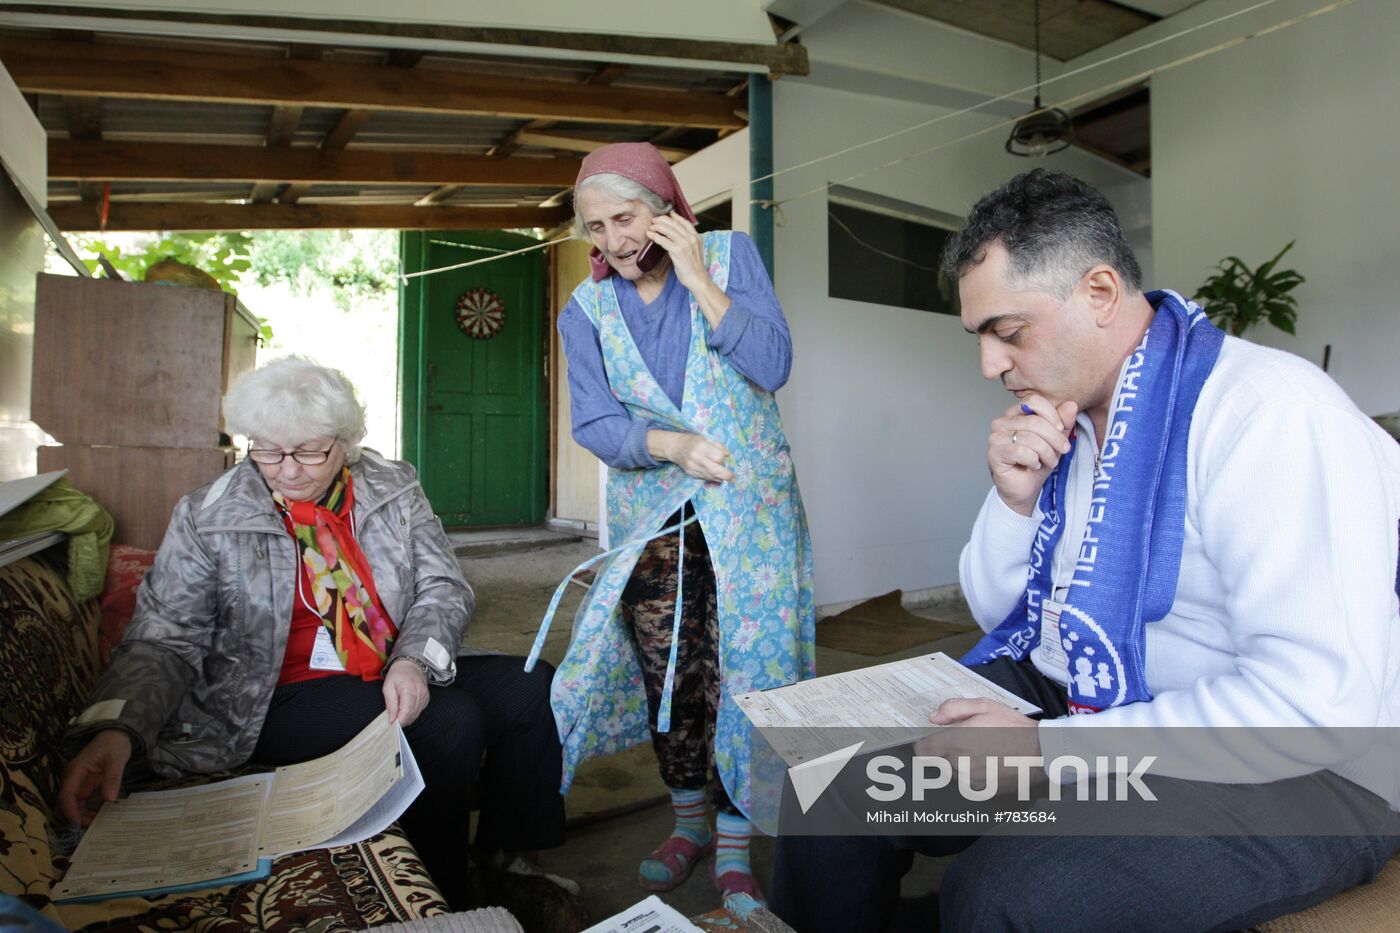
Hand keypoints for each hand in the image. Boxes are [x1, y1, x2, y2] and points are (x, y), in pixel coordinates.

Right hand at [56, 729, 131, 826]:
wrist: (116, 734)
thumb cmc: (114, 743)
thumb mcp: (117, 759)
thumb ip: (112, 778)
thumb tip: (108, 799)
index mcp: (76, 770)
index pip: (67, 795)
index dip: (70, 811)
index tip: (78, 824)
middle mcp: (73, 778)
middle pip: (67, 803)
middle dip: (76, 817)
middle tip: (93, 826)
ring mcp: (78, 782)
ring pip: (73, 804)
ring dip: (82, 816)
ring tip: (98, 823)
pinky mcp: (85, 785)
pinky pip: (82, 801)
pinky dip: (88, 810)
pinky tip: (99, 816)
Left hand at [383, 658, 429, 726]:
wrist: (411, 665)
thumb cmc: (398, 675)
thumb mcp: (388, 687)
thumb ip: (390, 704)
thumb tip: (392, 719)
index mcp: (409, 689)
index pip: (407, 711)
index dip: (400, 720)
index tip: (392, 723)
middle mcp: (420, 693)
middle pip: (412, 714)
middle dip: (402, 721)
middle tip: (393, 720)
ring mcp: (425, 696)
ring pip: (416, 714)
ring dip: (406, 718)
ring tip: (398, 714)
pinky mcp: (426, 698)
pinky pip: (419, 711)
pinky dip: (411, 713)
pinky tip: (405, 709)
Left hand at [645, 212, 707, 292]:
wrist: (698, 279)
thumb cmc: (694, 268)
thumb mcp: (694, 251)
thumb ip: (688, 242)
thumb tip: (675, 236)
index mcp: (696, 237)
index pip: (685, 222)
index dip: (675, 217)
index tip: (668, 214)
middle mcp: (691, 238)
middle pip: (675, 224)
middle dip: (663, 220)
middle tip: (654, 220)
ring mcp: (685, 244)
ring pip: (668, 230)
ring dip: (657, 226)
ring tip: (651, 227)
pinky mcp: (678, 251)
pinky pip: (664, 240)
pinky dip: (655, 236)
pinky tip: (650, 235)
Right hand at [650, 430, 735, 482]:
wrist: (675, 447)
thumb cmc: (692, 441)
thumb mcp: (706, 438)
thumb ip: (718, 446)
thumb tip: (727, 455)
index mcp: (701, 446)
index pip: (718, 458)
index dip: (723, 460)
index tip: (723, 458)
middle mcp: (696, 458)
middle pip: (715, 471)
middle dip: (726, 475)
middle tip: (733, 478)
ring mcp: (693, 467)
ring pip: (711, 476)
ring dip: (720, 478)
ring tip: (726, 477)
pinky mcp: (691, 474)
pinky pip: (705, 478)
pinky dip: (712, 478)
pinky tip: (716, 476)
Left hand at [915, 699, 1042, 794]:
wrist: (1041, 752)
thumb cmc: (1014, 727)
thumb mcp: (984, 705)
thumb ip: (953, 708)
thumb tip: (934, 718)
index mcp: (957, 741)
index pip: (923, 750)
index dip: (925, 743)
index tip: (933, 738)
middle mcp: (960, 764)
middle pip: (936, 760)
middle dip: (944, 750)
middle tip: (964, 739)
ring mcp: (970, 780)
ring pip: (950, 771)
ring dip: (956, 762)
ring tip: (979, 749)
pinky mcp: (980, 791)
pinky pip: (965, 781)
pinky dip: (969, 772)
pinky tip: (986, 761)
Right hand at [988, 394, 1077, 514]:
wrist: (1024, 489)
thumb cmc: (1037, 463)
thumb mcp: (1055, 440)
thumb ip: (1063, 422)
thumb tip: (1071, 405)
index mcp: (1014, 414)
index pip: (1033, 401)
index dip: (1052, 414)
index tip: (1061, 429)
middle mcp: (1001, 423)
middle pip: (1034, 421)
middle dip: (1055, 438)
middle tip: (1063, 450)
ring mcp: (995, 438)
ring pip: (1030, 438)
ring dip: (1047, 452)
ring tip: (1050, 461)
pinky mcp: (994, 454)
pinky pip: (1021, 451)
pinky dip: (1034, 460)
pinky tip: (1034, 464)